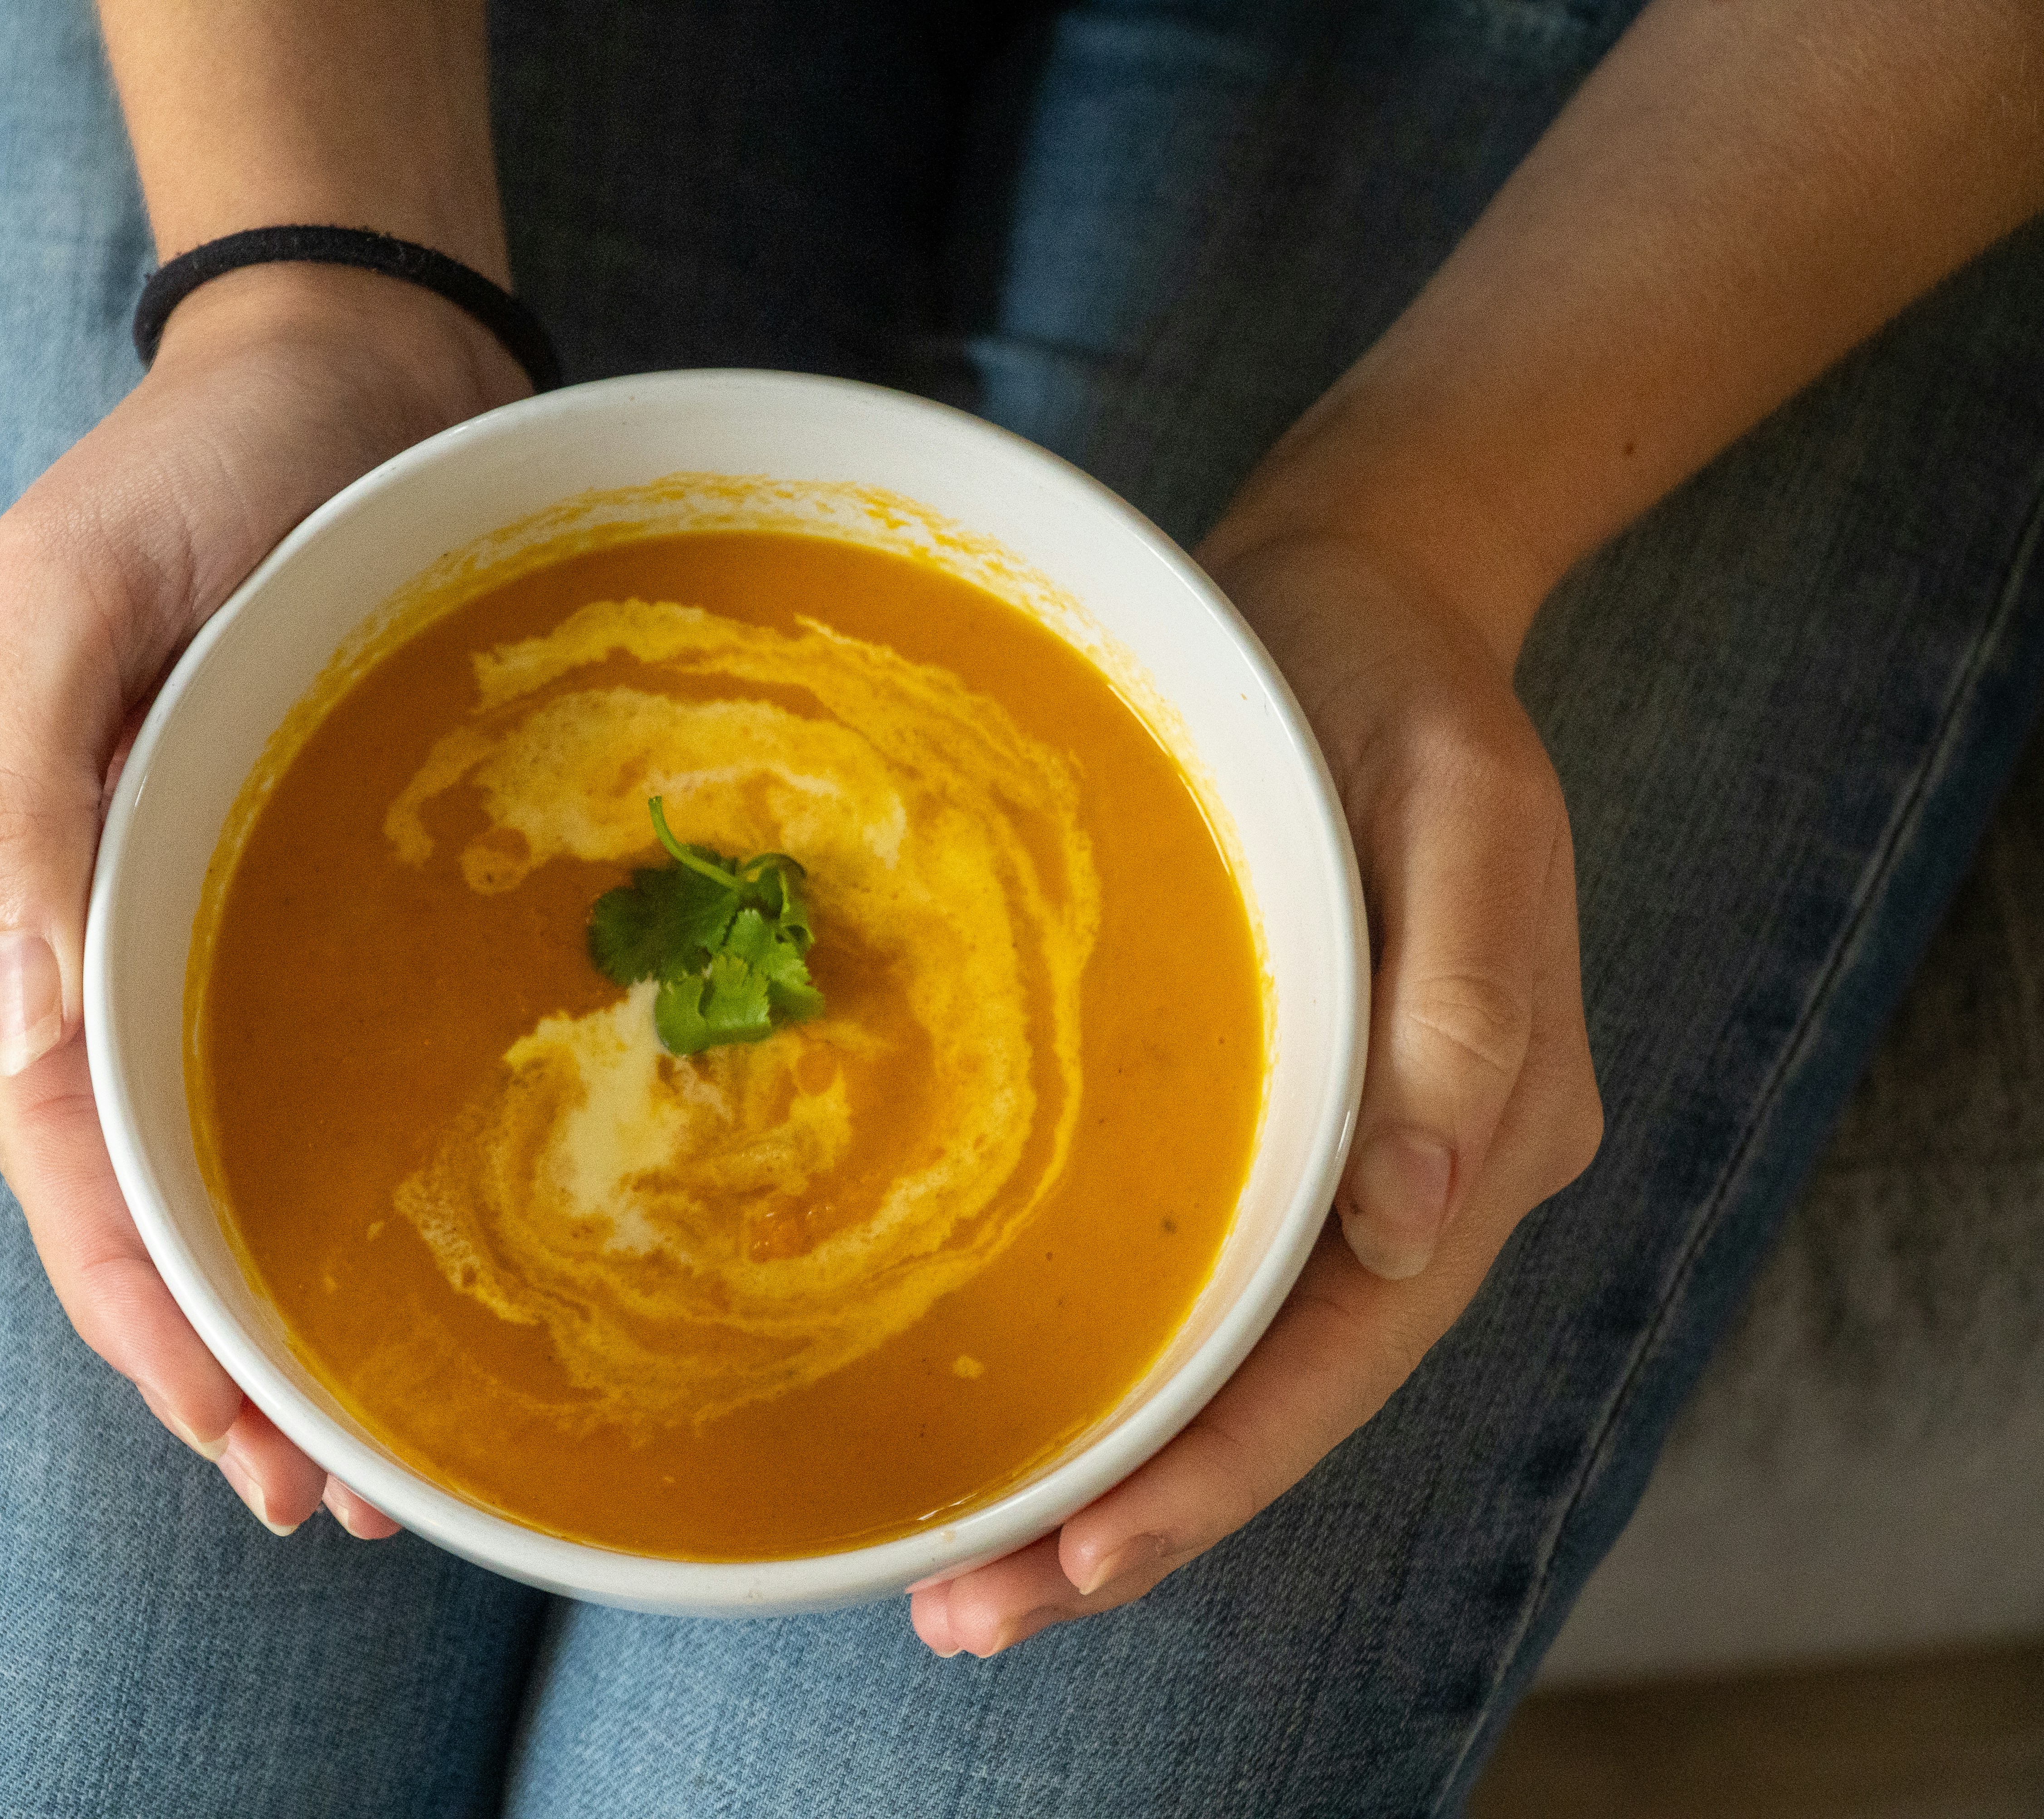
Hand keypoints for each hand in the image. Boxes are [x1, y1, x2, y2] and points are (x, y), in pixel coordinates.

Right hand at [0, 264, 529, 1538]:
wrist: (348, 371)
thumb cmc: (204, 467)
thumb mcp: (65, 588)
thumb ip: (12, 800)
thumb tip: (7, 1037)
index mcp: (13, 888)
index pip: (63, 1149)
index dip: (139, 1310)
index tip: (239, 1440)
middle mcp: (95, 936)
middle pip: (139, 1194)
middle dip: (217, 1359)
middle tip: (338, 1498)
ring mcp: (201, 928)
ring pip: (223, 1162)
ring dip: (284, 1309)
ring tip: (384, 1452)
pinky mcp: (299, 900)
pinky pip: (307, 1075)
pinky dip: (345, 1190)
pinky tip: (425, 1273)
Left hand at [910, 526, 1603, 1656]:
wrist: (1361, 595)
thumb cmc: (1405, 691)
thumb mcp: (1468, 813)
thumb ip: (1467, 1015)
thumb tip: (1416, 1232)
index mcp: (1485, 1133)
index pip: (1342, 1354)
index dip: (1217, 1475)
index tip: (1082, 1562)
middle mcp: (1411, 1179)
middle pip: (1271, 1396)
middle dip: (1135, 1519)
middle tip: (971, 1614)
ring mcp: (1334, 1156)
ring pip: (1218, 1361)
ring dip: (1103, 1474)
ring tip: (963, 1574)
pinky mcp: (1256, 1113)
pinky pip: (1181, 1273)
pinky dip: (1102, 1363)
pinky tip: (1002, 1415)